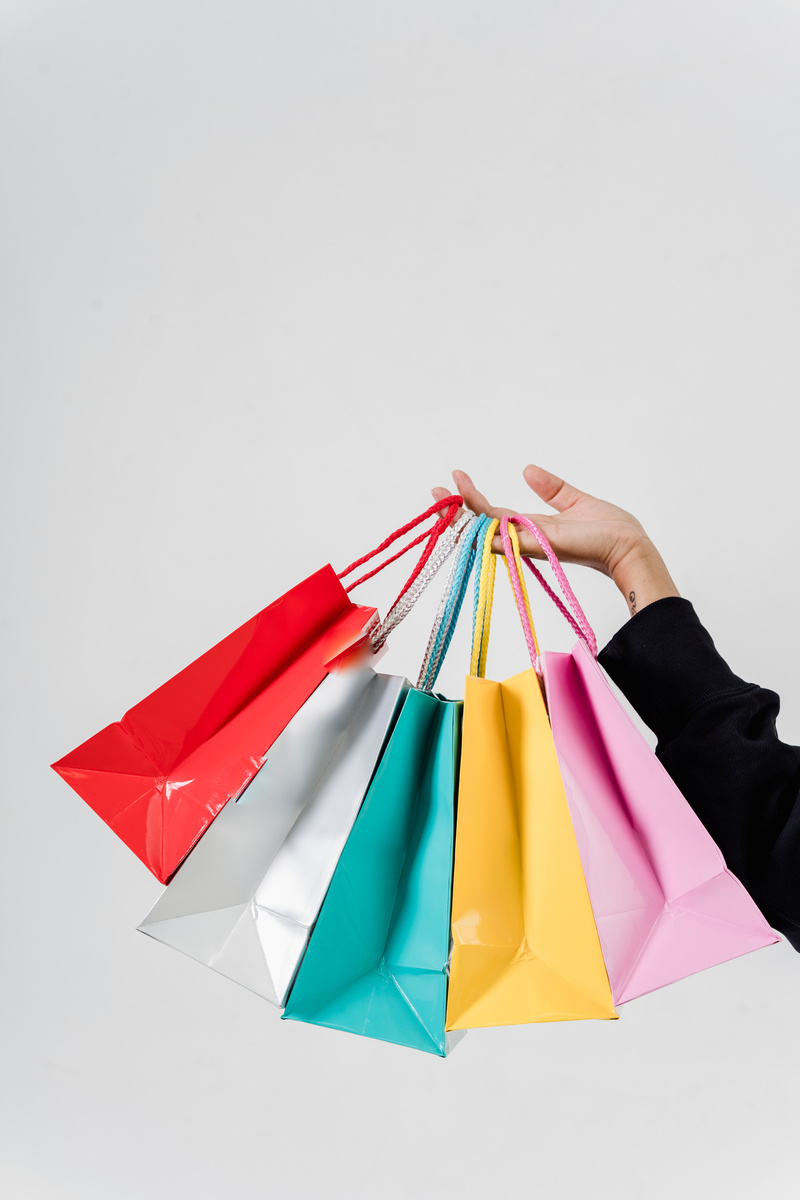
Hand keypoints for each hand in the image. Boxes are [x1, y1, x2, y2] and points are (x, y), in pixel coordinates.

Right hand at [432, 464, 679, 616]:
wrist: (628, 545)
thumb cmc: (608, 529)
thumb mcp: (574, 500)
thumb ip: (551, 488)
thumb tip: (527, 469)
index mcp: (531, 527)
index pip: (492, 514)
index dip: (472, 499)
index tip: (456, 477)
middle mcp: (525, 537)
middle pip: (480, 526)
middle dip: (457, 509)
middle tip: (435, 491)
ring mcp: (530, 544)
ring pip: (486, 533)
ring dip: (463, 518)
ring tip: (443, 496)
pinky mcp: (541, 545)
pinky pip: (505, 539)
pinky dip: (484, 532)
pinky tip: (467, 520)